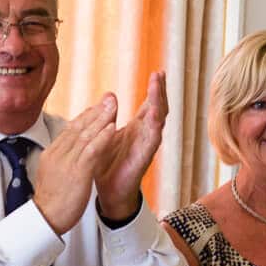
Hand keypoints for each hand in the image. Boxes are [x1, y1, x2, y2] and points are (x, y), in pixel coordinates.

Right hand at [32, 95, 117, 233]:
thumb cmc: (51, 202)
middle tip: (110, 98)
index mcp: (51, 153)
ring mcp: (67, 162)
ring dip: (102, 119)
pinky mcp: (77, 172)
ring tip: (114, 106)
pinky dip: (102, 138)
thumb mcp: (52, 174)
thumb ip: (60, 160)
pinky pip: (92, 151)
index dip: (85, 117)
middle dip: (96, 111)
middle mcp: (58, 154)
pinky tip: (113, 128)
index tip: (97, 107)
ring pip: (86, 135)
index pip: (70, 130)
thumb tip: (67, 151)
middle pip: (78, 127)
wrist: (46, 219)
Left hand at [94, 71, 167, 219]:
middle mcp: (145, 135)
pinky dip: (154, 126)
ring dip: (158, 103)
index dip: (154, 90)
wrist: (109, 193)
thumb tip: (108, 96)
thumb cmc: (108, 165)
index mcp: (137, 129)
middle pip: (158, 108)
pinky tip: (154, 114)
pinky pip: (152, 140)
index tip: (157, 72)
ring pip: (158, 120)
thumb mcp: (106, 136)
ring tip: (158, 86)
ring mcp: (146, 146)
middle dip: (159, 91)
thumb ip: (108, 118)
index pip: (149, 105)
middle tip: (159, 74)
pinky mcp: (144, 158)